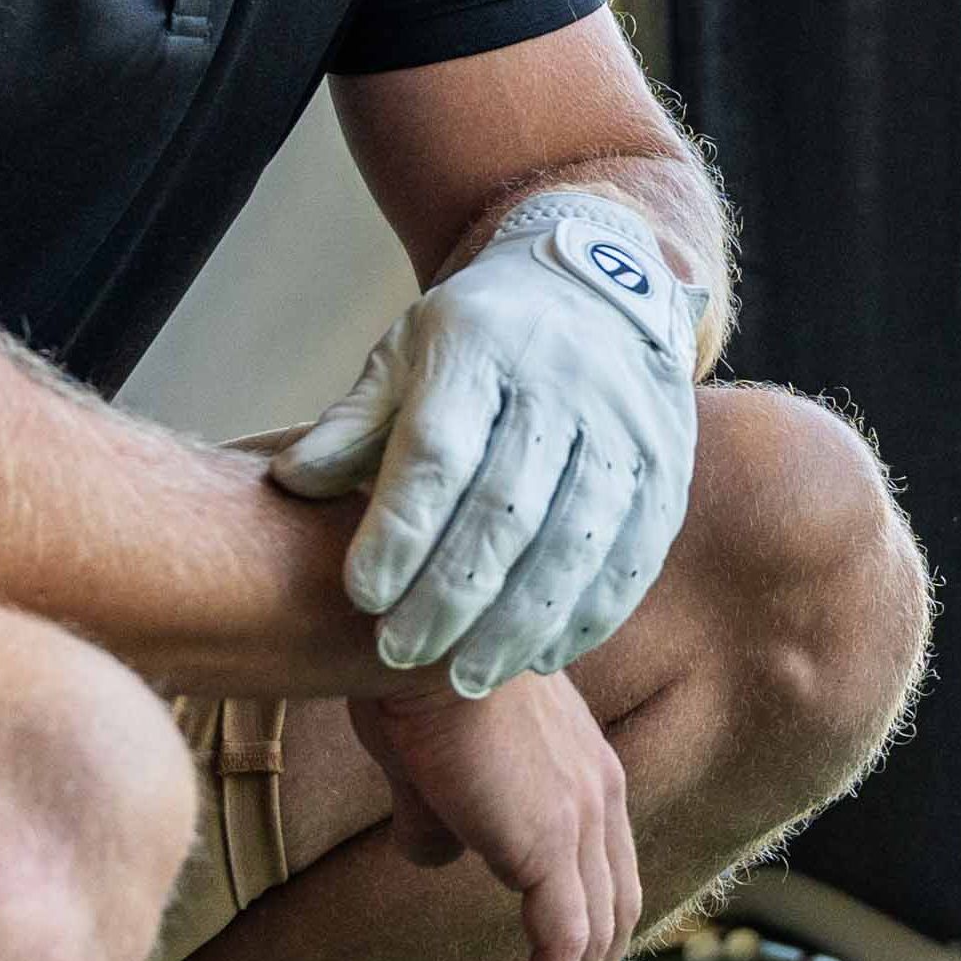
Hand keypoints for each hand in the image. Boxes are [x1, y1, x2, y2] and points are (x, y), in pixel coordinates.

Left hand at [274, 191, 701, 693]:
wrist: (603, 283)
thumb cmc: (482, 337)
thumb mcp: (406, 354)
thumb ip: (353, 425)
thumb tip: (293, 485)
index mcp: (482, 348)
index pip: (440, 452)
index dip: (402, 530)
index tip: (364, 595)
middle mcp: (563, 384)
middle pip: (508, 508)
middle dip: (452, 593)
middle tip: (402, 653)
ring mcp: (626, 427)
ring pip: (577, 541)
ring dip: (520, 621)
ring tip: (469, 676)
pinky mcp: (668, 466)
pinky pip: (634, 554)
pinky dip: (589, 613)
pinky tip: (542, 655)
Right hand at [355, 675, 640, 960]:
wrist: (411, 641)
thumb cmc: (407, 679)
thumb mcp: (427, 757)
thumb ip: (439, 812)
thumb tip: (435, 856)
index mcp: (583, 760)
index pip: (607, 856)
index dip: (595, 913)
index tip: (572, 956)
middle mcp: (599, 789)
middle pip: (619, 900)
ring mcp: (580, 816)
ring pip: (598, 930)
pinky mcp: (547, 845)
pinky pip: (563, 940)